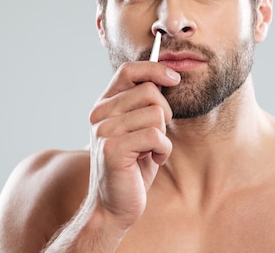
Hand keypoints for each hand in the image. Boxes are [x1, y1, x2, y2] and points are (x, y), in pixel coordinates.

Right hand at [87, 61, 180, 231]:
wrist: (113, 206)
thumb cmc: (132, 167)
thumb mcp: (138, 128)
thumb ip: (145, 103)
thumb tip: (168, 75)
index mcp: (104, 105)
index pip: (128, 70)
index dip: (154, 69)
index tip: (174, 78)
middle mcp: (100, 114)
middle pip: (150, 92)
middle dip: (165, 113)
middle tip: (156, 136)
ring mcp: (104, 130)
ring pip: (156, 114)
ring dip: (163, 137)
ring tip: (150, 152)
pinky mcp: (113, 148)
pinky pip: (156, 136)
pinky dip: (163, 151)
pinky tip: (151, 161)